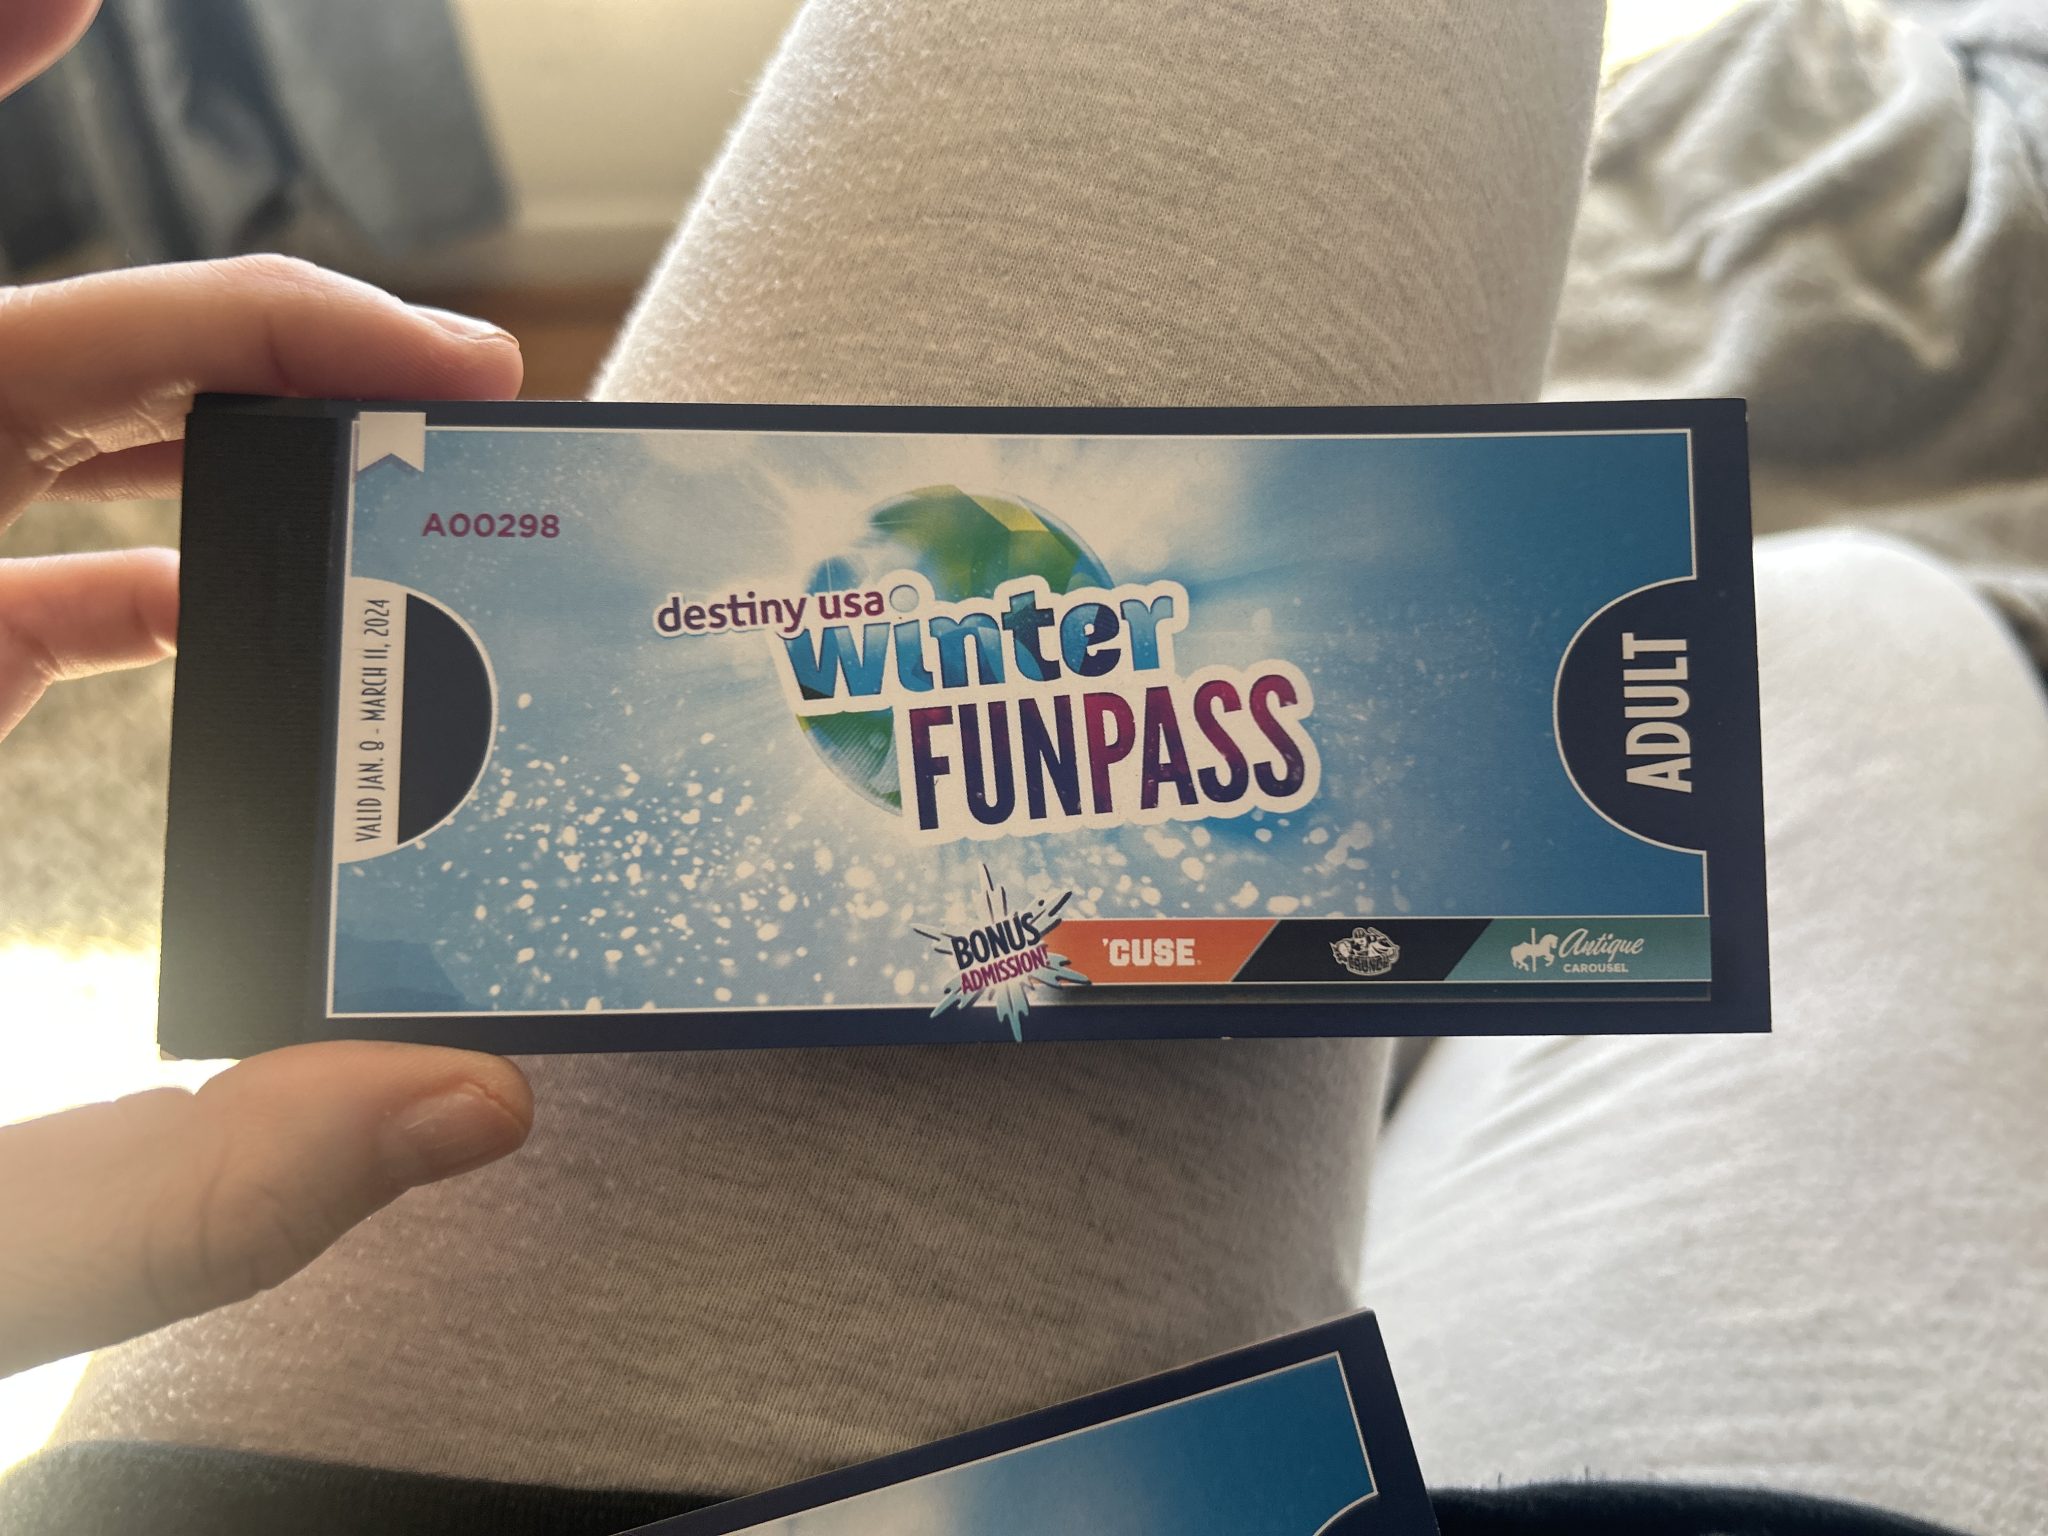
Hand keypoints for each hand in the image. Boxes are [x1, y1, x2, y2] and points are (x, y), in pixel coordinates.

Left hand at [0, 0, 533, 1379]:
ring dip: (209, 424)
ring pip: (27, 448)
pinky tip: (238, 599)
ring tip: (408, 448)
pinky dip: (129, 558)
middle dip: (241, 327)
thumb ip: (180, 1196)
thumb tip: (472, 1102)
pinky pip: (6, 569)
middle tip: (454, 369)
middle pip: (26, 366)